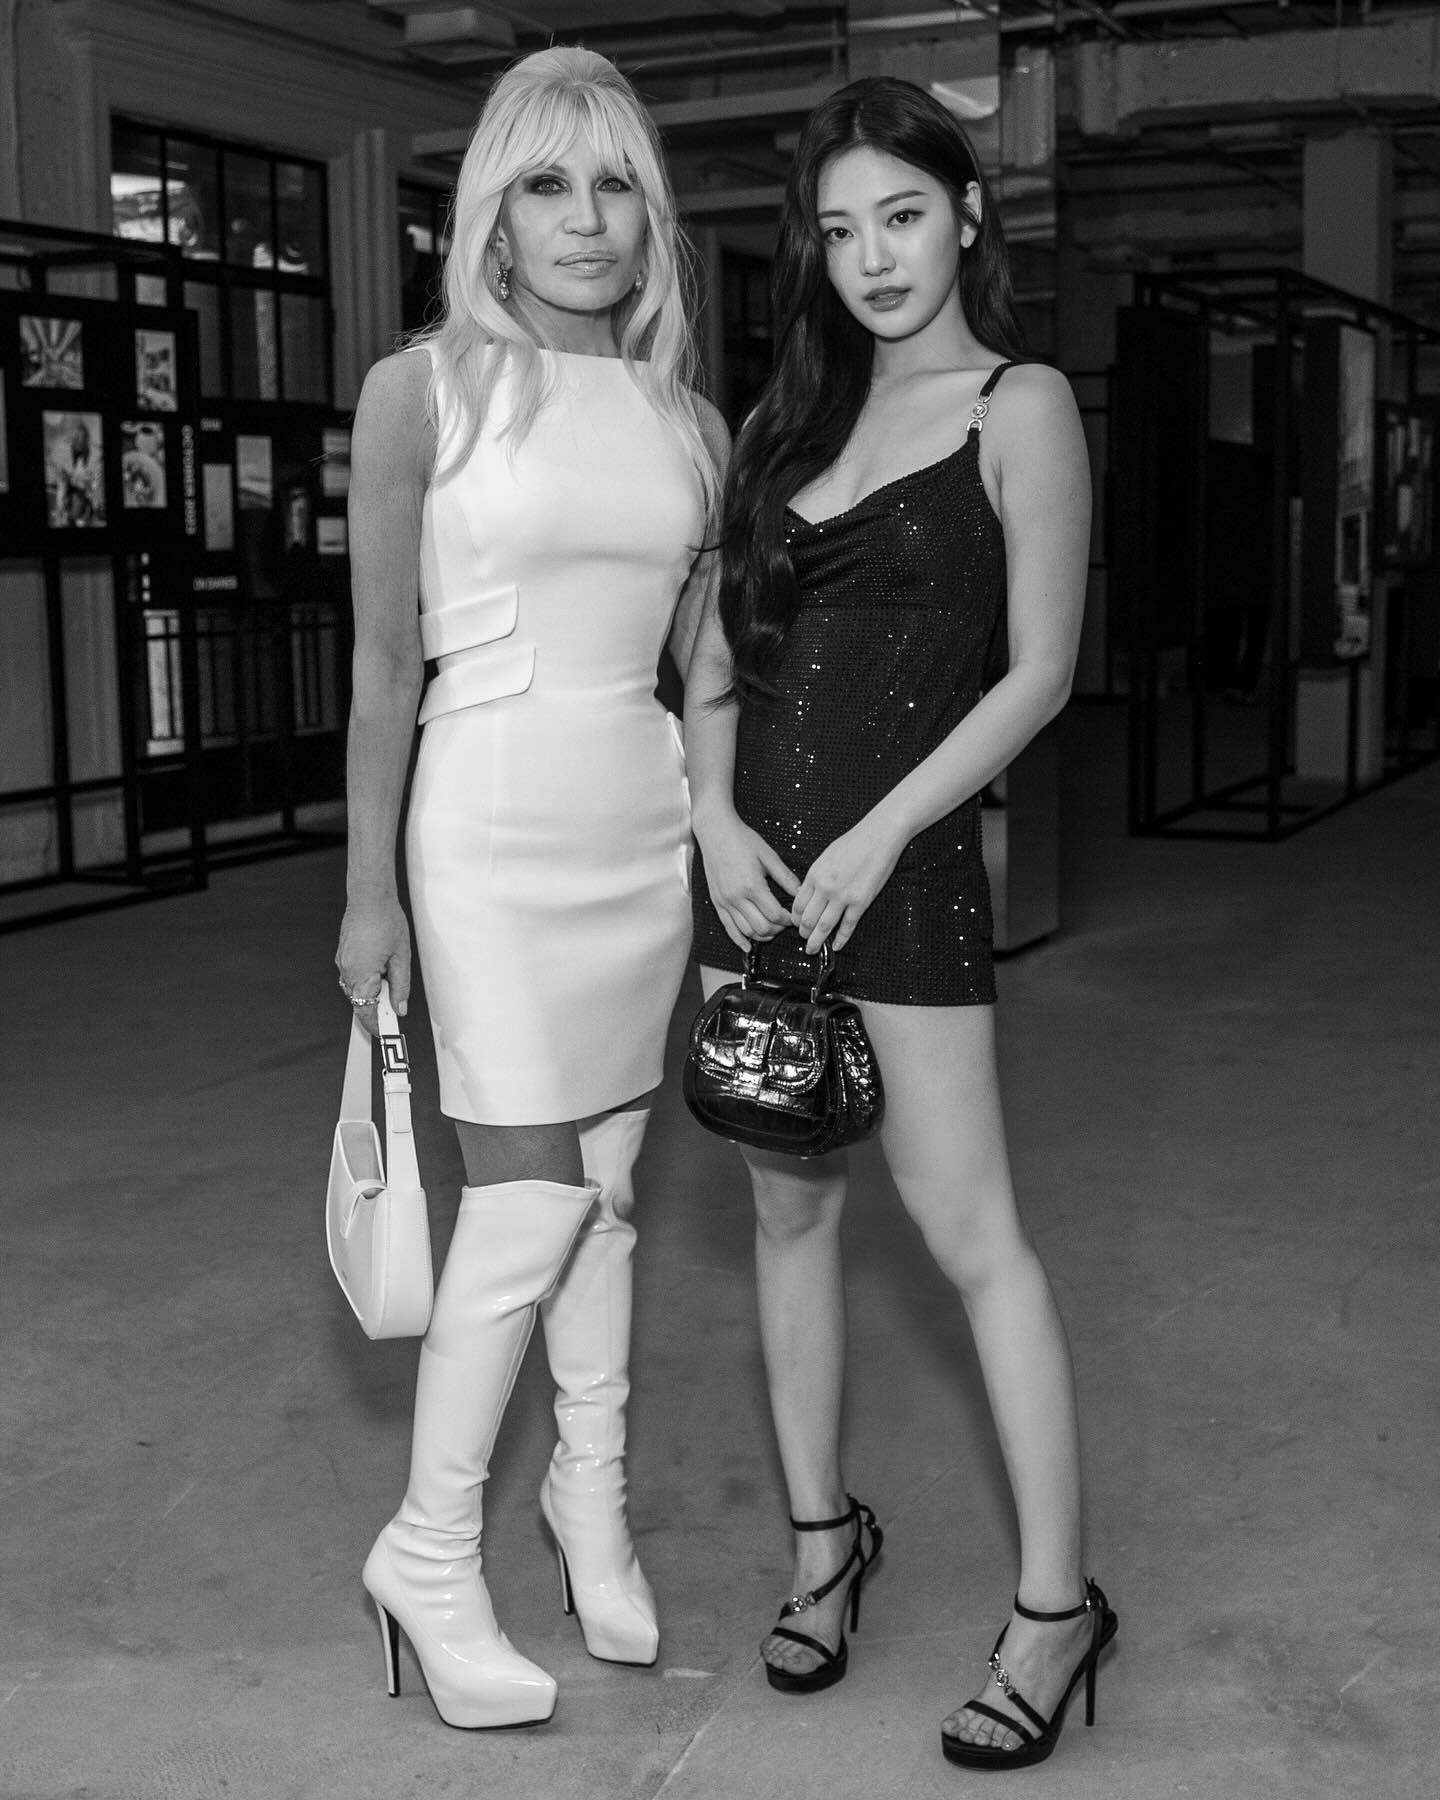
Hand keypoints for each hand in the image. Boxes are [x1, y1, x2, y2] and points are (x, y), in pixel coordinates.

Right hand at [335, 896, 411, 1035]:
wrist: (369, 897)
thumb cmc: (385, 921)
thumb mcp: (401, 957)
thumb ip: (400, 985)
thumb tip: (399, 1006)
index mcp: (361, 974)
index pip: (365, 1011)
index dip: (375, 1025)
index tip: (385, 1033)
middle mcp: (347, 970)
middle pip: (359, 1001)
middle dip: (375, 1008)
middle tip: (392, 1011)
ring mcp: (342, 962)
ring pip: (355, 988)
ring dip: (370, 991)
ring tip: (389, 983)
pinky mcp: (343, 954)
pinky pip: (353, 975)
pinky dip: (365, 979)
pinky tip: (379, 969)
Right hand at [694, 806, 798, 953]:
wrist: (716, 832)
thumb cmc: (742, 840)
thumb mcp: (769, 856)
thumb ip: (785, 877)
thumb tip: (801, 893)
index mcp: (752, 886)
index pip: (775, 915)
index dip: (788, 920)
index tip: (794, 917)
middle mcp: (737, 897)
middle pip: (762, 928)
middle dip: (777, 930)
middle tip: (785, 924)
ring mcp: (725, 901)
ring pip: (746, 931)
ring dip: (761, 936)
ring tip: (772, 931)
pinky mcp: (717, 902)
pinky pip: (728, 928)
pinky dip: (739, 940)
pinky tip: (748, 946)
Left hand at [791, 813, 905, 954]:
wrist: (878, 836)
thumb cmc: (853, 843)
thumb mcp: (826, 857)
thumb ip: (816, 877)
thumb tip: (807, 894)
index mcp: (814, 875)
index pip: (797, 905)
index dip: (795, 919)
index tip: (796, 924)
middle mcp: (825, 888)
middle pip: (807, 919)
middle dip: (803, 933)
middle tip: (803, 939)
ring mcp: (843, 897)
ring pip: (824, 927)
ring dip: (816, 942)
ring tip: (812, 949)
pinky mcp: (861, 902)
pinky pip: (847, 926)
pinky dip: (841, 939)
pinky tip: (837, 946)